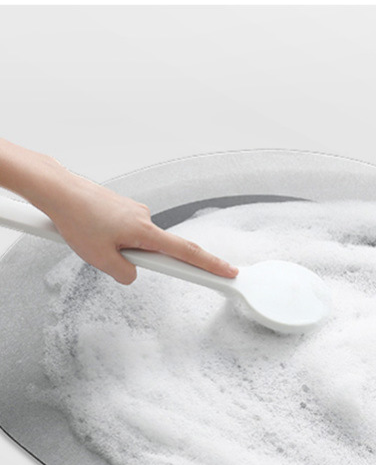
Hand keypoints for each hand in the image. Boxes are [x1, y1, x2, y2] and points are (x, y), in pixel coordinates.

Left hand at [40, 177, 237, 285]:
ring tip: (88, 240)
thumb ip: (125, 273)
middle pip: (155, 249)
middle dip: (136, 258)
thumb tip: (132, 273)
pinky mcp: (121, 207)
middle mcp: (144, 217)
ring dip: (117, 247)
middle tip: (108, 254)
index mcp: (145, 231)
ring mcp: (133, 210)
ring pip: (134, 240)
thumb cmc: (77, 219)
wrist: (59, 191)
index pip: (186, 253)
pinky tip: (88, 231)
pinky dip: (109, 236)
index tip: (228, 272)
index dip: (210, 265)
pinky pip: (122, 230)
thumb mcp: (100, 259)